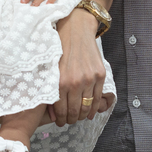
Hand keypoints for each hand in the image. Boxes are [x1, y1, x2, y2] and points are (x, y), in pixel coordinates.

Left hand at [49, 8, 107, 125]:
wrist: (76, 29)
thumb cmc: (60, 46)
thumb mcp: (51, 67)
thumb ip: (51, 88)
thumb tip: (51, 111)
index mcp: (61, 82)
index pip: (60, 110)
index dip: (60, 119)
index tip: (60, 122)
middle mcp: (76, 83)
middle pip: (74, 111)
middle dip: (71, 119)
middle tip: (69, 121)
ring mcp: (89, 79)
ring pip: (87, 106)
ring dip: (82, 115)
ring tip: (79, 117)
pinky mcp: (100, 75)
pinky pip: (97, 97)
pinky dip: (94, 107)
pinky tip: (90, 112)